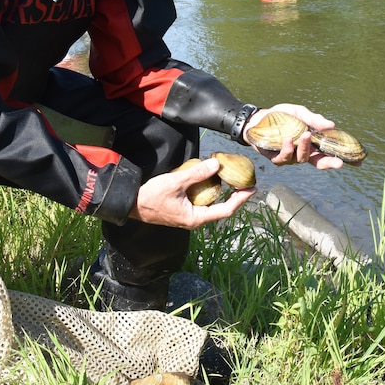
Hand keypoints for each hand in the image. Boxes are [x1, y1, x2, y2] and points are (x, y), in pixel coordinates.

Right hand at [129, 156, 253, 228]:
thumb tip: (217, 165)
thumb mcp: (175, 182)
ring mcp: (190, 215)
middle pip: (222, 208)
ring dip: (223, 192)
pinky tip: (213, 179)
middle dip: (235, 195)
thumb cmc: (151, 197)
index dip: (241, 199)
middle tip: (246, 181)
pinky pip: (203, 201)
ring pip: (213, 204)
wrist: (132, 205)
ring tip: (233, 178)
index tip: (252, 189)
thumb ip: (197, 174)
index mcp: (196, 218)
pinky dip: (211, 191)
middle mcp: (195, 219)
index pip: (226, 210)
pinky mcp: (184, 209)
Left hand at [246, 103, 343, 169]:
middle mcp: (302, 153)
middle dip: (329, 163)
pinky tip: (288, 139)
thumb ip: (314, 119)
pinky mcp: (275, 158)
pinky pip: (284, 158)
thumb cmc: (281, 116)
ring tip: (305, 135)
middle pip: (318, 163)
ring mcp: (290, 157)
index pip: (328, 153)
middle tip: (339, 163)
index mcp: (311, 143)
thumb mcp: (299, 112)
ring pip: (301, 159)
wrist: (258, 118)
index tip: (357, 164)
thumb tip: (331, 125)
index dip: (339, 159)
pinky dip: (287, 149)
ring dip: (305, 147)